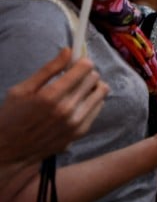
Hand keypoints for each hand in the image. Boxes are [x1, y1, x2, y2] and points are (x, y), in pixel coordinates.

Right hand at [0, 49, 108, 163]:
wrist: (10, 150)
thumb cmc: (11, 116)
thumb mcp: (22, 89)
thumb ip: (48, 69)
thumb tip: (68, 51)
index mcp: (51, 96)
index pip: (85, 68)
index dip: (81, 61)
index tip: (76, 62)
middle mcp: (67, 109)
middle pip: (94, 78)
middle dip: (85, 73)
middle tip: (75, 75)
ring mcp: (76, 122)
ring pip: (101, 92)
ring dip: (92, 86)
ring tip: (78, 88)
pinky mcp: (81, 132)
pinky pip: (99, 107)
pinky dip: (92, 100)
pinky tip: (78, 102)